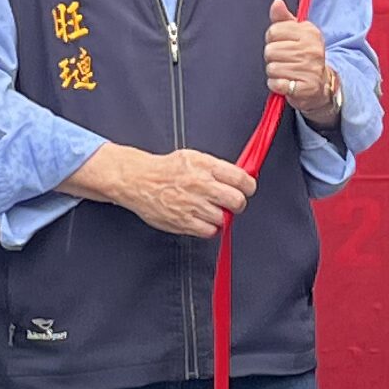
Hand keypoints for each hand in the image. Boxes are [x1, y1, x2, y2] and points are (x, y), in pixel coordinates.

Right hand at [88, 145, 257, 239]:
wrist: (139, 180)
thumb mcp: (194, 158)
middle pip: (237, 201)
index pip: (241, 179)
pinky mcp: (183, 222)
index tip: (247, 189)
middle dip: (238, 203)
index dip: (249, 186)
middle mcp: (201, 185)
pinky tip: (203, 219)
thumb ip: (218, 168)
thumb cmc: (166, 169)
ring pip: (224, 218)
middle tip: (232, 203)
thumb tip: (241, 177)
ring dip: (221, 216)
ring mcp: (192, 205)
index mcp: (205, 166)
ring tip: (211, 209)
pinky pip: (209, 231)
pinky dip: (210, 227)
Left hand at [266, 1, 340, 126]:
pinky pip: (276, 84)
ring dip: (274, 73)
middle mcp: (312, 49)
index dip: (272, 40)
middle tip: (284, 61)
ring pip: (272, 68)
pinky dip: (276, 85)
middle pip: (270, 50)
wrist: (321, 84)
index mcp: (309, 32)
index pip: (274, 31)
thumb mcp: (297, 34)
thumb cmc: (305, 56)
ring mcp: (310, 69)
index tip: (282, 45)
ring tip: (286, 72)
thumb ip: (283, 19)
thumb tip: (276, 3)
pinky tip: (285, 83)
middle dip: (272, 58)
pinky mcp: (306, 87)